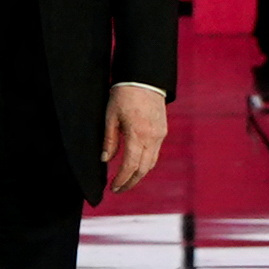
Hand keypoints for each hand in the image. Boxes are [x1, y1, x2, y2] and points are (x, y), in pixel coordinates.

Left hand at [102, 79, 169, 196]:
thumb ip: (110, 140)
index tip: (113, 188)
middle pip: (143, 169)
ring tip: (126, 181)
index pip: (130, 166)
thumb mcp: (110, 116)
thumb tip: (106, 159)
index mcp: (137, 134)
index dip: (121, 180)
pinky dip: (145, 164)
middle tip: (118, 189)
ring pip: (151, 163)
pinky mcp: (162, 131)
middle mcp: (152, 138)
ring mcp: (160, 135)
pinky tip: (136, 165)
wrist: (144, 78)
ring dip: (139, 175)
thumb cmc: (124, 94)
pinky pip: (155, 153)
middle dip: (130, 182)